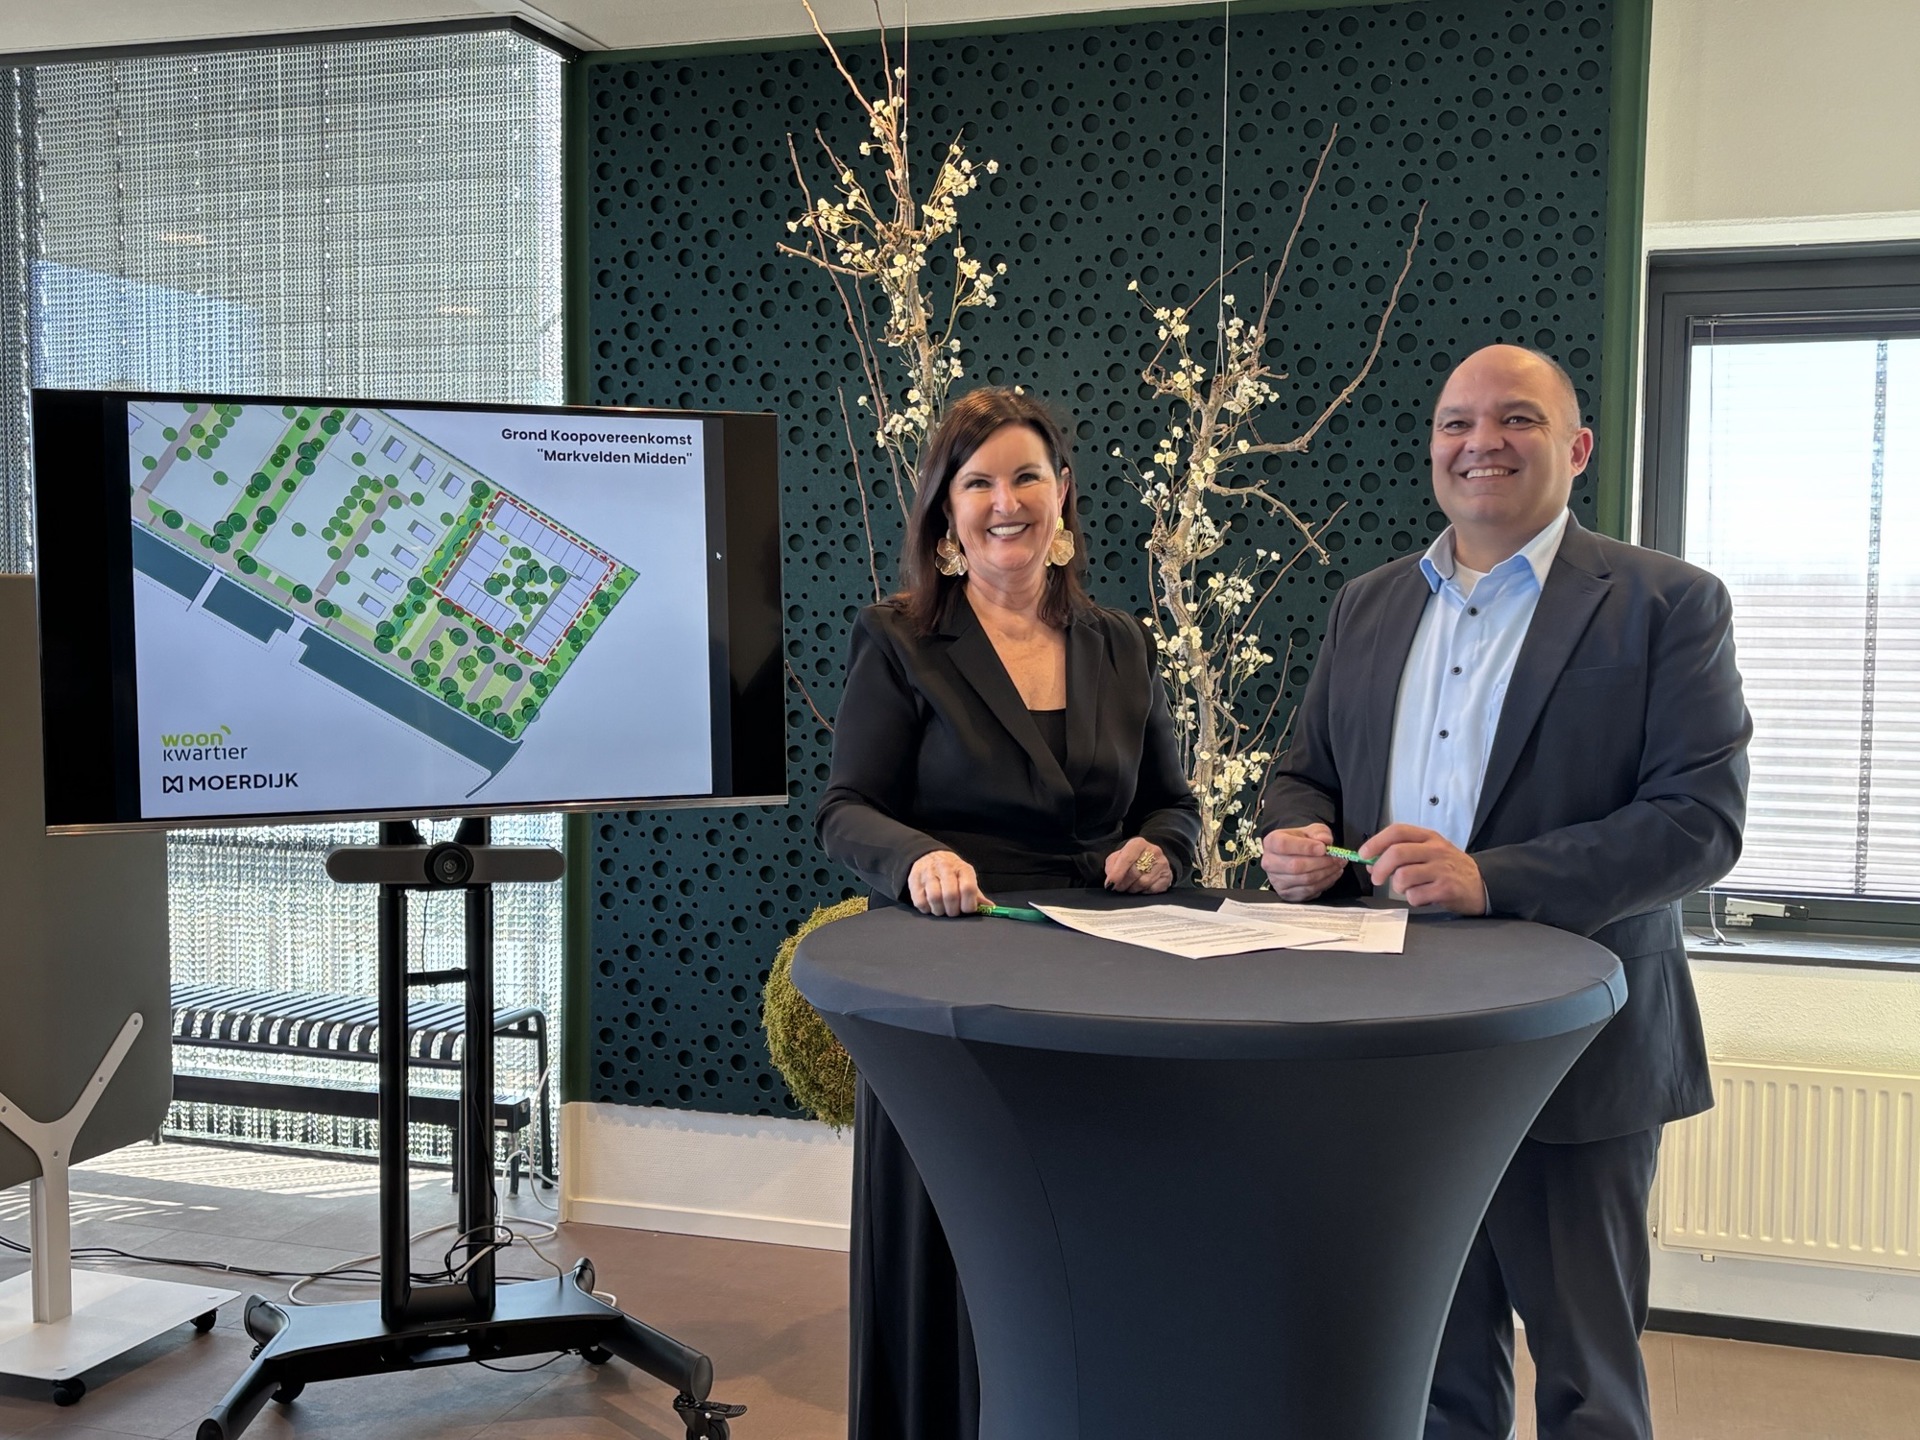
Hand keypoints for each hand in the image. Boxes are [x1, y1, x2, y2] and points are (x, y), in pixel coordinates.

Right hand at [907, 850, 984, 916]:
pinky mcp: (914, 880)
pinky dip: (926, 909)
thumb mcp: (966, 879)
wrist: (929, 856)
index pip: (968, 888)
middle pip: (950, 895)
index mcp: (962, 868)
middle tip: (953, 912)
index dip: (969, 904)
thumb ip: (976, 895)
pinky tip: (931, 906)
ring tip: (942, 910)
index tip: (967, 910)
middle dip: (953, 910)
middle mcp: (945, 868)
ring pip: (934, 898)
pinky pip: (920, 901)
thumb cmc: (952, 873)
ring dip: (939, 910)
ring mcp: (928, 873)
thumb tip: (991, 908)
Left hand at [1106, 837, 1171, 893]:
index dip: (1117, 872)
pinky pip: (1152, 890)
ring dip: (1132, 889)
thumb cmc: (1133, 859)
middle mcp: (1153, 851)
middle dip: (1122, 883)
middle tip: (1117, 887)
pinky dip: (1143, 892)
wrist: (1153, 860)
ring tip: (1128, 887)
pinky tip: (1140, 888)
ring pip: (1143, 883)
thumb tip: (1111, 879)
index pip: (1127, 858)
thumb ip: (1112, 864)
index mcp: (1139, 843)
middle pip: (1134, 872)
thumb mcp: (1119, 856)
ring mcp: (1162, 864)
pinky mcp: (1167, 877)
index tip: (1110, 883)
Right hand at [1260, 823, 1345, 901]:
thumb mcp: (1312, 830)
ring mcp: (1276, 880)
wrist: (1296, 854)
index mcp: (1272, 842)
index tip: (1323, 848)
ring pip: (1305, 880)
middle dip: (1321, 862)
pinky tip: (1332, 875)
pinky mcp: (1286, 893)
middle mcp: (1270, 862)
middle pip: (1295, 866)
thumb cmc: (1303, 841)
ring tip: (1338, 865)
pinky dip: (1324, 884)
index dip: (1305, 848)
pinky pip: (1308, 891)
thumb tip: (1325, 841)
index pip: (1284, 845)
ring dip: (1326, 873)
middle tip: (1338, 858)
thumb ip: (1319, 832)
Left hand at [1359, 824, 1486, 913]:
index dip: (1376, 842)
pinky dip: (1413, 899)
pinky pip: (1416, 896)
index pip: (1397, 831)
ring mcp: (1442, 869)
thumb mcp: (1428, 853)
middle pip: (1396, 853)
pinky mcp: (1446, 889)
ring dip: (1398, 887)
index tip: (1364, 854)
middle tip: (1377, 878)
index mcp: (1428, 837)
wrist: (1483, 884)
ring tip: (1407, 888)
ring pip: (1403, 876)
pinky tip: (1423, 896)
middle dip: (1380, 868)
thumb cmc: (1450, 868)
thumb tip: (1372, 862)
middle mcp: (1435, 850)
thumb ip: (1402, 854)